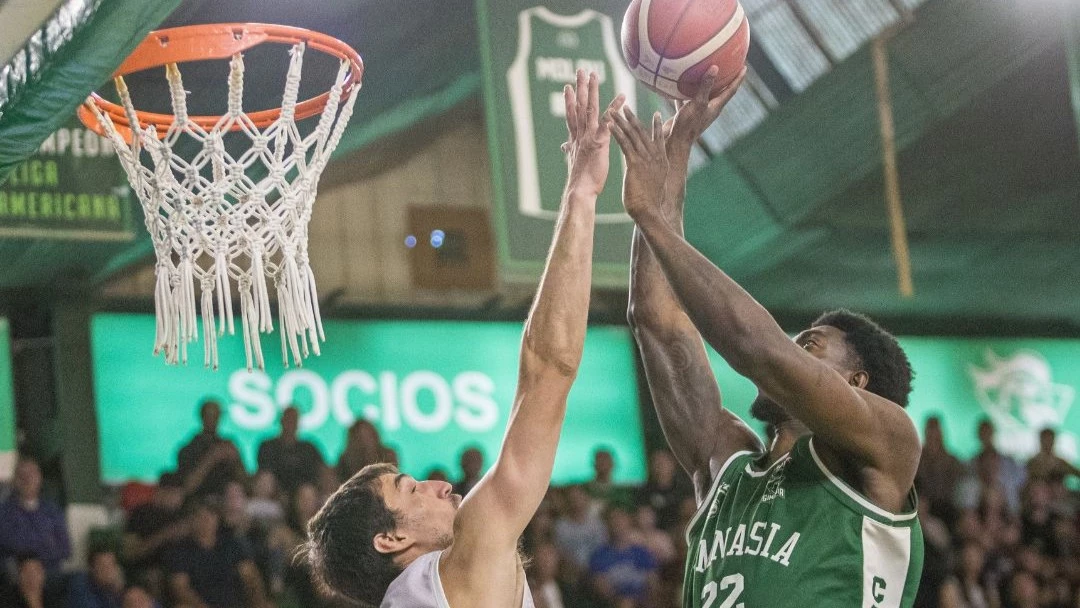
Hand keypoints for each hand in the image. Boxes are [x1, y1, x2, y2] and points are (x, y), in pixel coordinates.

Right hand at [562, 69, 619, 196]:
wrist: (580, 191)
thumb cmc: (580, 181)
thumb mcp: (574, 162)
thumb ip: (570, 151)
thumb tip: (564, 147)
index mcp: (575, 139)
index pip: (571, 116)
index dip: (569, 101)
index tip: (568, 87)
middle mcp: (579, 134)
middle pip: (578, 106)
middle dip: (579, 88)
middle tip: (580, 70)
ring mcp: (588, 137)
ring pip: (589, 109)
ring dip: (591, 90)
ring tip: (593, 74)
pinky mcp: (598, 142)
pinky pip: (607, 122)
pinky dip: (614, 108)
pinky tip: (621, 97)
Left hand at [609, 104, 668, 221]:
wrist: (649, 212)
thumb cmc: (650, 205)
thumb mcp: (656, 187)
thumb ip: (654, 178)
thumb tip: (653, 178)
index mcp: (662, 162)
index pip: (659, 140)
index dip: (656, 127)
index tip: (656, 115)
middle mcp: (656, 157)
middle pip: (643, 133)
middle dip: (632, 119)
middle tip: (625, 106)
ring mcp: (646, 159)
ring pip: (632, 135)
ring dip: (622, 121)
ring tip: (613, 110)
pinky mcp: (635, 164)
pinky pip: (625, 144)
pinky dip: (617, 133)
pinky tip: (610, 125)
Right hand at [666, 65, 746, 149]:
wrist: (674, 142)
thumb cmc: (688, 124)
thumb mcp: (698, 103)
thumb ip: (705, 86)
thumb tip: (715, 68)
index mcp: (716, 107)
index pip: (731, 90)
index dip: (738, 79)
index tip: (744, 67)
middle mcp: (709, 109)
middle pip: (720, 91)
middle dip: (724, 79)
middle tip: (728, 65)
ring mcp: (697, 112)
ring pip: (703, 95)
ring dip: (705, 84)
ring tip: (704, 71)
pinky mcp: (686, 114)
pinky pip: (686, 99)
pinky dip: (684, 91)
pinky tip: (678, 83)